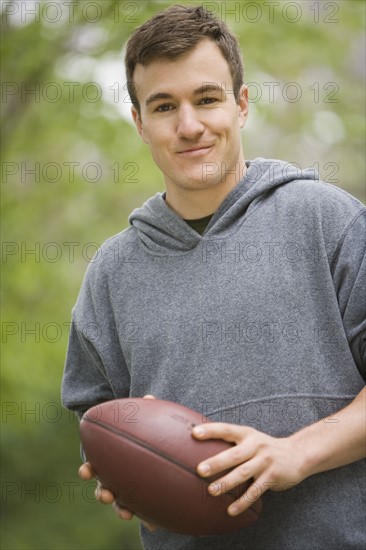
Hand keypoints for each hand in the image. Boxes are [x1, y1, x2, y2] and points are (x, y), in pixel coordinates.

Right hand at [78, 394, 156, 531]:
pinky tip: (152, 522)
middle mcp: (114, 476)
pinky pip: (143, 509)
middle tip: (105, 493)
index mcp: (109, 458)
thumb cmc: (143, 429)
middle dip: (102, 493)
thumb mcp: (142, 420)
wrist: (154, 444)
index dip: (88, 469)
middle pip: (103, 486)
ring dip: (120, 508)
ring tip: (125, 512)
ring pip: (119, 502)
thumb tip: (148, 398)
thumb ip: (143, 411)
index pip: (93, 464)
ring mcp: (127, 488)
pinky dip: (146, 516)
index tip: (86, 471)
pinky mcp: (143, 497)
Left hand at [192, 423, 304, 516]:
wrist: (296, 454)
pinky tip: (231, 510)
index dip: (211, 430)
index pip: (226, 429)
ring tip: (211, 491)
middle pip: (234, 455)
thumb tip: (201, 446)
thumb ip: (232, 441)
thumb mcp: (251, 438)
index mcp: (247, 434)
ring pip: (243, 473)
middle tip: (200, 470)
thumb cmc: (264, 448)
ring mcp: (265, 461)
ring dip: (227, 483)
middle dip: (217, 463)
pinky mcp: (272, 476)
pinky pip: (255, 491)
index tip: (195, 433)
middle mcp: (256, 445)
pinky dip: (243, 501)